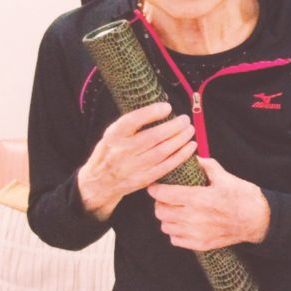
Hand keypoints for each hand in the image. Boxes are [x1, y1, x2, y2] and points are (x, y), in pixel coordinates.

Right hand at [78, 102, 196, 219]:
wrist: (99, 183)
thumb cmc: (111, 152)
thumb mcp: (113, 134)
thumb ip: (132, 123)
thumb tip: (161, 108)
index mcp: (114, 136)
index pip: (132, 121)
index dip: (152, 113)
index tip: (167, 107)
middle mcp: (122, 151)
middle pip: (153, 137)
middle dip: (174, 126)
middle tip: (185, 119)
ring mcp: (133, 167)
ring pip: (163, 151)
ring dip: (181, 139)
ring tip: (190, 130)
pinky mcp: (143, 179)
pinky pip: (167, 166)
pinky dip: (181, 155)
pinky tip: (191, 146)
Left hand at [148, 156, 268, 250]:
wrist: (258, 220)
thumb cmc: (243, 197)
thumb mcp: (226, 178)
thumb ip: (207, 166)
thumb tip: (194, 157)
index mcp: (198, 198)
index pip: (164, 195)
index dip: (155, 189)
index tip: (155, 186)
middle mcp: (193, 218)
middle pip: (161, 211)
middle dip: (160, 202)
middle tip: (167, 197)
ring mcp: (196, 233)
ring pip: (165, 226)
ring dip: (167, 217)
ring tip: (175, 210)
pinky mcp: (200, 244)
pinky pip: (175, 239)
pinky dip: (175, 231)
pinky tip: (183, 223)